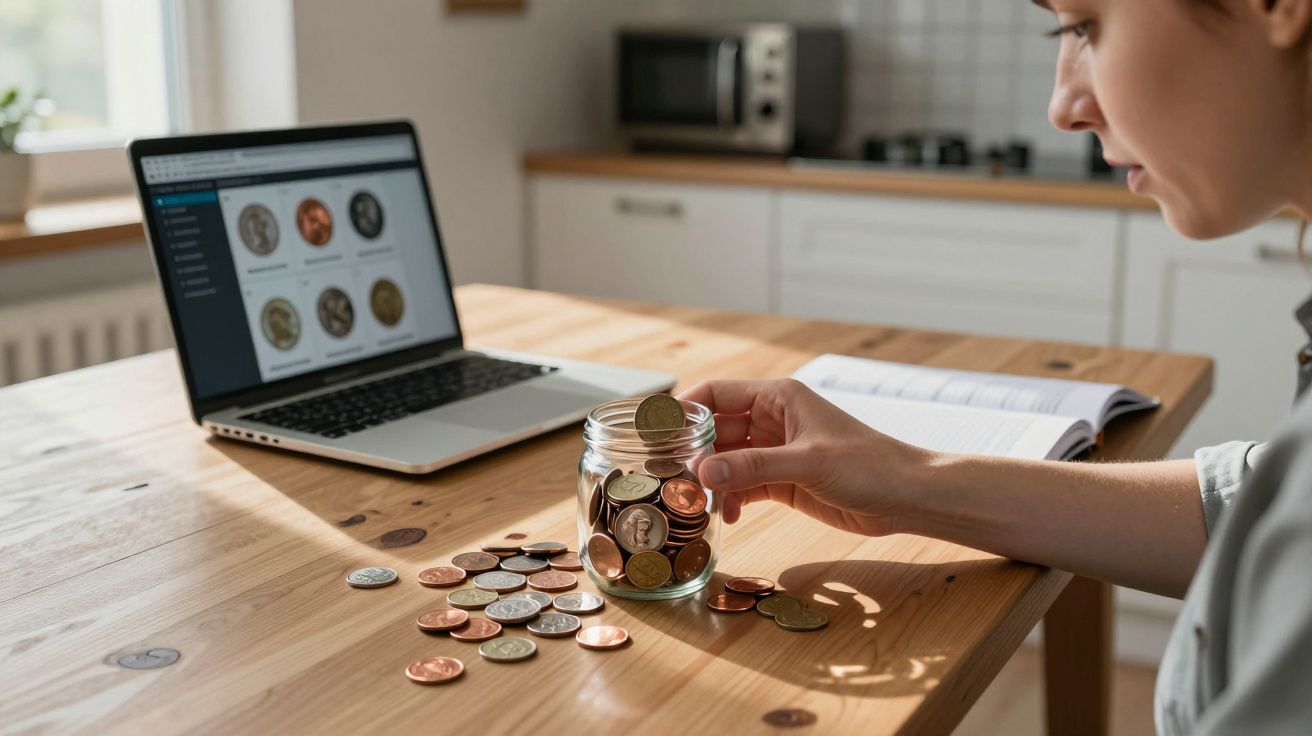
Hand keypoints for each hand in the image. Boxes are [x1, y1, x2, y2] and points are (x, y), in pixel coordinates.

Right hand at [676, 378, 929, 536]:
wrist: (906, 498)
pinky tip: (723, 517)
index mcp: (778, 398)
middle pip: (716, 430)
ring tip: (692, 502)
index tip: (656, 431)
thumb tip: (703, 471)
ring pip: (726, 461)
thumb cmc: (868, 465)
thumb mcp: (808, 463)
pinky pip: (742, 486)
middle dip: (692, 452)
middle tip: (667, 476)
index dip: (684, 409)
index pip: (716, 394)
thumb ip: (753, 467)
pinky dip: (729, 499)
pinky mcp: (783, 482)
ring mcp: (776, 452)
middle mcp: (772, 421)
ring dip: (709, 480)